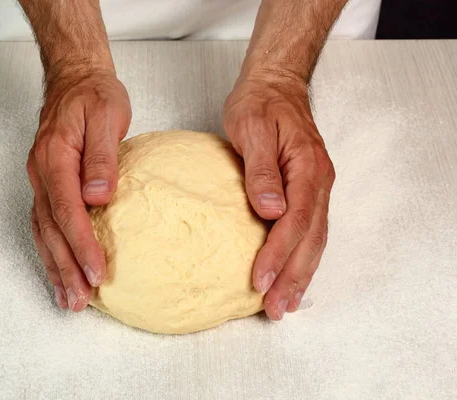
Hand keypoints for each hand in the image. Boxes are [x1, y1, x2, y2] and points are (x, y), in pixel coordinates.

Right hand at [27, 68, 131, 311]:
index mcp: (55, 157)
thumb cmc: (94, 96)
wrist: (75, 79)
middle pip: (50, 229)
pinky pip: (44, 223)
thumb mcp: (106, 116)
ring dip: (55, 266)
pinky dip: (51, 251)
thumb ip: (102, 157)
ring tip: (68, 299)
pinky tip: (59, 270)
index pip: (67, 209)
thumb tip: (99, 196)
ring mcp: (40, 180)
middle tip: (80, 300)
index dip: (81, 243)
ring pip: (43, 231)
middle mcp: (41, 173)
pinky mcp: (47, 184)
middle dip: (66, 267)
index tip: (97, 271)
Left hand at [224, 72, 334, 319]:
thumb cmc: (259, 103)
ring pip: (314, 238)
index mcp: (307, 167)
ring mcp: (316, 186)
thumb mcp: (252, 129)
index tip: (261, 279)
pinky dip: (302, 256)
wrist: (274, 84)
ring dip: (301, 273)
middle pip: (311, 237)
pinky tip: (292, 273)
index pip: (295, 219)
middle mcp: (318, 181)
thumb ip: (260, 170)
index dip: (278, 253)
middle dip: (293, 275)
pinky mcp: (307, 190)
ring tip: (286, 303)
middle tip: (276, 308)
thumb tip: (271, 209)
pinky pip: (310, 229)